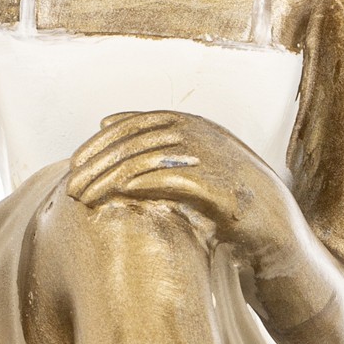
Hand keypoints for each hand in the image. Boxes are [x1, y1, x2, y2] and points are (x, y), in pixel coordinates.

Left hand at [66, 110, 289, 264]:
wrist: (271, 223)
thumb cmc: (224, 195)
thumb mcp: (188, 162)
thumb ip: (153, 144)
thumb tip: (105, 121)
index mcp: (190, 123)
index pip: (133, 125)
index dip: (100, 143)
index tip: (74, 164)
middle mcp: (200, 132)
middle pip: (134, 141)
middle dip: (97, 163)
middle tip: (71, 186)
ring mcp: (210, 155)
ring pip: (144, 158)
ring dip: (108, 178)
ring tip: (85, 198)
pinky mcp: (217, 183)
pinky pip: (169, 177)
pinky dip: (138, 185)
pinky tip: (116, 198)